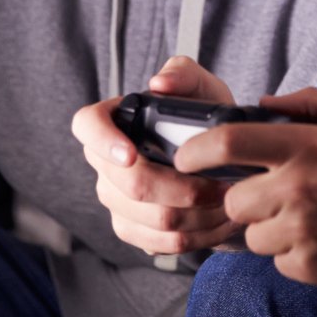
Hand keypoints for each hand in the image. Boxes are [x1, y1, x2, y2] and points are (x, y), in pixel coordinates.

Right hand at [71, 56, 237, 254]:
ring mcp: (116, 199)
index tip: (131, 154)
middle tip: (220, 185)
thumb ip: (182, 74)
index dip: (103, 142)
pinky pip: (162, 243)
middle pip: (132, 185)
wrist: (217, 158)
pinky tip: (219, 222)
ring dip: (200, 215)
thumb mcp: (200, 87)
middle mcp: (105, 163)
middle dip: (184, 189)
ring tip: (230, 202)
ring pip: (155, 219)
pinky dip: (198, 236)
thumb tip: (160, 84)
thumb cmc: (202, 118)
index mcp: (112, 121)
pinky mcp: (132, 228)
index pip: (87, 125)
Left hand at [180, 89, 316, 295]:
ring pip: (252, 236)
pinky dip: (293, 255)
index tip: (186, 158)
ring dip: (270, 230)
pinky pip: (277, 263)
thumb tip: (264, 104)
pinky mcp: (310, 266)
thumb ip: (310, 103)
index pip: (228, 143)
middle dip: (247, 200)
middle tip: (276, 197)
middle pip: (233, 199)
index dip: (196, 151)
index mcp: (305, 147)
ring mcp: (303, 231)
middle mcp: (298, 188)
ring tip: (308, 221)